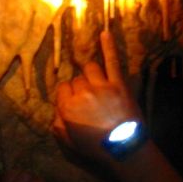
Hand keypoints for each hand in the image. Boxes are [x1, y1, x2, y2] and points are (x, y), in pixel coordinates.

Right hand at [54, 31, 142, 158]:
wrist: (124, 148)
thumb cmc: (95, 146)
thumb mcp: (68, 140)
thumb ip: (58, 122)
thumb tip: (58, 109)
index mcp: (68, 107)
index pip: (63, 88)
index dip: (69, 95)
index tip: (76, 103)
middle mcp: (82, 93)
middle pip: (77, 80)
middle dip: (81, 88)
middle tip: (91, 101)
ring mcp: (101, 86)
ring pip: (90, 68)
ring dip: (91, 75)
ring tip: (97, 85)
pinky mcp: (119, 84)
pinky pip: (112, 60)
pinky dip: (109, 46)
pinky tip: (105, 33)